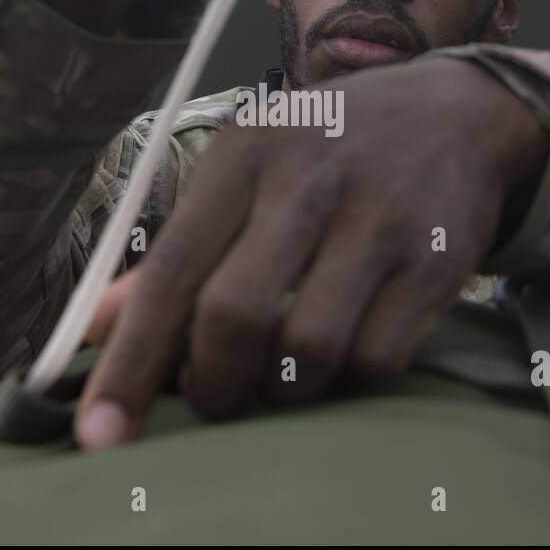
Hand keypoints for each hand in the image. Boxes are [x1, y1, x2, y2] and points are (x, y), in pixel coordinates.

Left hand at [75, 57, 549, 448]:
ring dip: (284, 388)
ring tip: (283, 370)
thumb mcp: (247, 170)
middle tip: (213, 398)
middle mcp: (309, 180)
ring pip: (308, 349)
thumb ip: (176, 249)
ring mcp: (380, 220)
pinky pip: (377, 360)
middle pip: (233, 315)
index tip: (98, 436)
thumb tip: (93, 327)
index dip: (128, 362)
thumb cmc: (328, 150)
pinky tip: (344, 349)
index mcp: (244, 155)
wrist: (456, 113)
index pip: (169, 271)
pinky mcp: (437, 260)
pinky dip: (349, 379)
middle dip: (212, 384)